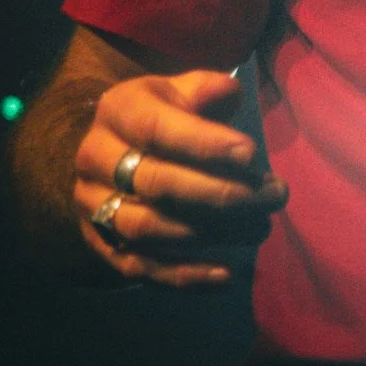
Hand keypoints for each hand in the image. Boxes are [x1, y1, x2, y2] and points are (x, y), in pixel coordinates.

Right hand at [72, 70, 286, 286]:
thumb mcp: (178, 90)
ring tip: (261, 228)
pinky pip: (139, 267)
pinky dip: (182, 277)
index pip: (158, 129)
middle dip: (220, 193)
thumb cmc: (159, 115)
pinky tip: (225, 275)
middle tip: (273, 196)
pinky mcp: (100, 243)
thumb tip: (231, 94)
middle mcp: (96, 158)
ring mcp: (93, 204)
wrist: (107, 150)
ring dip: (209, 234)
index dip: (205, 144)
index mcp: (118, 111)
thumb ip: (207, 89)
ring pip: (148, 228)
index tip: (252, 154)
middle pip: (157, 182)